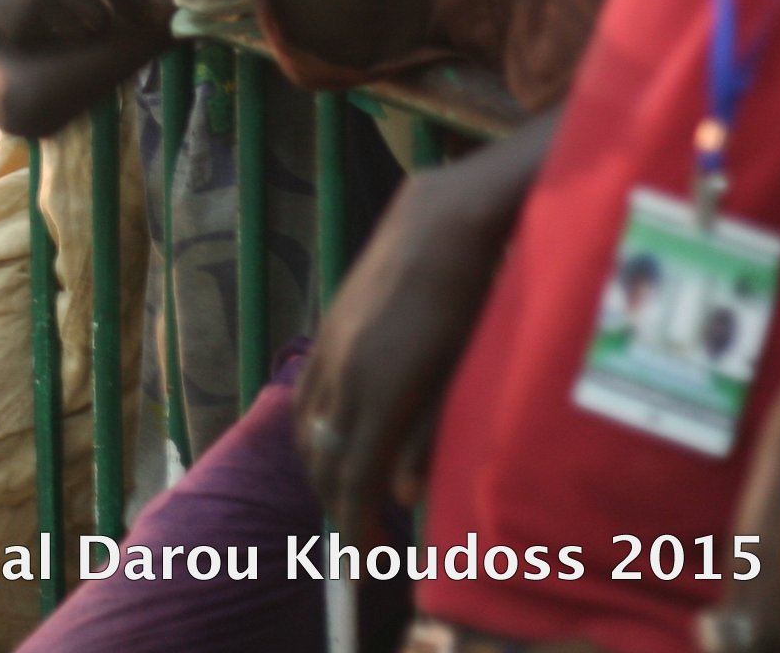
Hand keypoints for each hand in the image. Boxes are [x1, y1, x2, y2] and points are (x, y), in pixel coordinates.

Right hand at [294, 157, 523, 539]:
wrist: (444, 219)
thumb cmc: (473, 297)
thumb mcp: (461, 374)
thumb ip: (430, 436)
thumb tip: (405, 492)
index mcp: (380, 391)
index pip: (354, 478)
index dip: (356, 524)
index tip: (366, 558)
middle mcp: (343, 373)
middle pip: (324, 458)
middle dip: (337, 502)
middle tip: (359, 532)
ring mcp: (330, 346)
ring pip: (307, 425)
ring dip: (322, 466)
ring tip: (346, 489)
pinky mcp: (328, 325)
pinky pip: (306, 391)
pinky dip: (314, 427)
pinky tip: (332, 434)